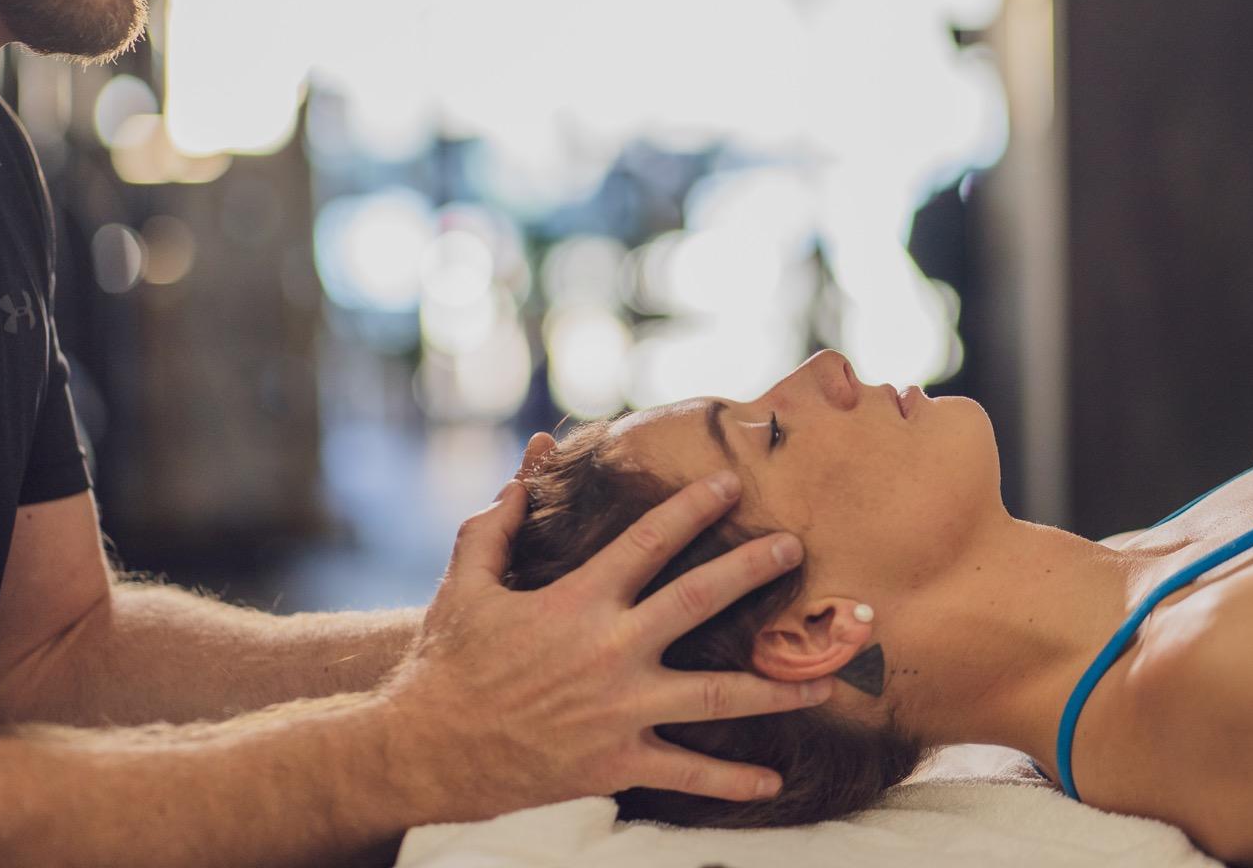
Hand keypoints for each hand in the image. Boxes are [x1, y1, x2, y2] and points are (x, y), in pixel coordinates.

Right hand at [381, 464, 831, 824]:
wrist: (425, 748)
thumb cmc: (447, 660)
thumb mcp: (466, 582)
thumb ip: (498, 524)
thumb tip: (526, 471)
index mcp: (577, 602)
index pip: (647, 542)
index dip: (690, 507)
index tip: (729, 483)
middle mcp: (609, 652)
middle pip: (698, 603)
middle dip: (752, 571)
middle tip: (796, 550)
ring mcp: (619, 710)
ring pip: (715, 695)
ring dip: (776, 686)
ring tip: (827, 677)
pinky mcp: (616, 762)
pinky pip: (686, 772)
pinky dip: (731, 781)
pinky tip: (773, 782)